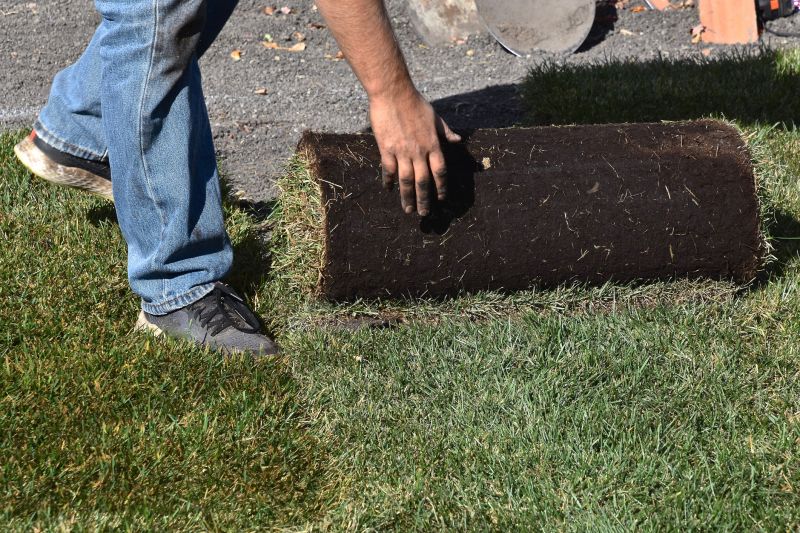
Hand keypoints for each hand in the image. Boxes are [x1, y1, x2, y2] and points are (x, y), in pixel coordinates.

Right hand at [369, 89, 460, 215]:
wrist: (393, 93)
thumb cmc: (415, 103)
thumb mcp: (435, 117)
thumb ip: (446, 132)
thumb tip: (458, 139)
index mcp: (433, 144)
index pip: (440, 171)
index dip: (441, 187)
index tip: (441, 199)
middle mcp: (419, 151)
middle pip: (423, 181)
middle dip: (424, 200)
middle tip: (424, 214)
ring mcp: (402, 151)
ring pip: (406, 181)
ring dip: (407, 197)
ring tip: (408, 210)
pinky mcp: (386, 149)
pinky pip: (389, 170)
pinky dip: (389, 181)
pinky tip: (389, 189)